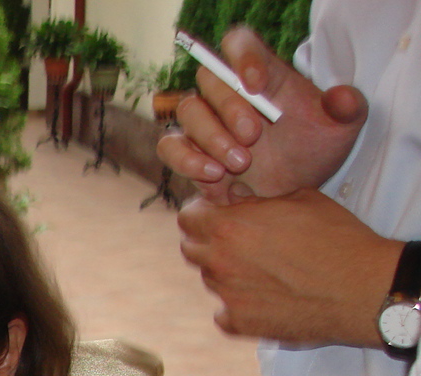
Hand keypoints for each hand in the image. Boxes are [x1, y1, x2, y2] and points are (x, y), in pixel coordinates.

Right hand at [157, 26, 365, 202]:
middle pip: (210, 79)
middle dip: (230, 108)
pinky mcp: (190, 153)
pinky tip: (215, 175)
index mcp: (262, 74)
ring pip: (188, 112)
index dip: (242, 55)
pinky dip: (187, 161)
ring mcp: (205, 123)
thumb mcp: (343, 129)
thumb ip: (348, 109)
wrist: (293, 187)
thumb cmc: (315, 149)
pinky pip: (171, 147)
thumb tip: (340, 97)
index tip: (257, 83)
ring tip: (239, 163)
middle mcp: (228, 93)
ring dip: (211, 138)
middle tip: (254, 137)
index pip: (239, 43)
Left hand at [177, 189, 400, 344]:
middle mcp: (219, 262)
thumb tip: (235, 199)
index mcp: (229, 227)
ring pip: (210, 279)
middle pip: (191, 249)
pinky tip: (264, 296)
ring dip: (226, 271)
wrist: (359, 288)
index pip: (188, 218)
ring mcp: (226, 296)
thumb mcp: (300, 200)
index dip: (201, 213)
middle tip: (237, 239)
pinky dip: (238, 304)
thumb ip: (257, 201)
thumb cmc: (336, 237)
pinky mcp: (239, 324)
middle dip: (208, 240)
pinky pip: (224, 312)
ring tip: (262, 267)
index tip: (217, 213)